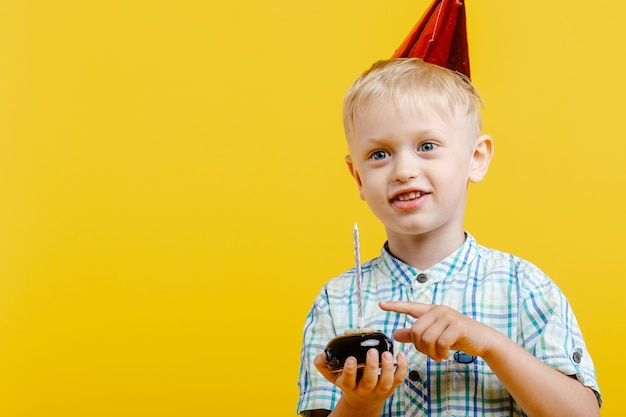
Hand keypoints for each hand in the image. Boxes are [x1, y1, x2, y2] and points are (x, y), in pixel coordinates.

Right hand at [314, 348, 406, 409]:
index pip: (348, 381)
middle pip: (369, 382)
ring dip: (388, 368)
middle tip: (372, 352)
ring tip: (386, 353)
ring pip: (385, 382)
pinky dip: (401, 367)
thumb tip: (320, 357)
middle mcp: (364, 389)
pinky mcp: (390, 387)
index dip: (350, 371)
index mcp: (349, 386)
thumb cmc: (349, 382)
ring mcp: (379, 389)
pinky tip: (400, 355)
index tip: (351, 359)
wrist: (362, 401)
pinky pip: (398, 379)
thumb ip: (325, 366)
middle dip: (371, 367)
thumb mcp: (334, 376)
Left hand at [379, 301, 497, 361]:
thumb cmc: (457, 337)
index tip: (381, 304)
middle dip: (420, 347)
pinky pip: (440, 343)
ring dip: (431, 353)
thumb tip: (395, 333)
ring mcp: (448, 317)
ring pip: (426, 339)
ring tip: (438, 355)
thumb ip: (414, 334)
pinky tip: (445, 355)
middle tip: (430, 353)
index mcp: (431, 311)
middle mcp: (438, 311)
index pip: (410, 307)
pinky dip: (440, 354)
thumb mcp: (435, 335)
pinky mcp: (457, 326)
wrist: (482, 340)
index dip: (395, 306)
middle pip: (416, 330)